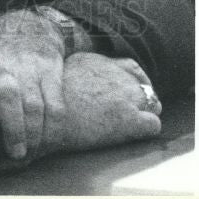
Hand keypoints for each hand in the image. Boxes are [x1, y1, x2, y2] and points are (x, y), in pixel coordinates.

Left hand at [0, 9, 66, 159]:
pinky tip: (48, 138)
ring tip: (31, 151)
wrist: (25, 24)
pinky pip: (56, 103)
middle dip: (15, 132)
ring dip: (36, 135)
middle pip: (8, 97)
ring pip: (35, 105)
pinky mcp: (49, 66)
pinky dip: (55, 126)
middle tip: (17, 156)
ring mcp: (25, 62)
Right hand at [47, 53, 161, 153]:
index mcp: (98, 62)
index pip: (130, 67)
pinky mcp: (129, 118)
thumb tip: (79, 84)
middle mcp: (115, 75)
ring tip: (131, 128)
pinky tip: (133, 135)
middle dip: (140, 101)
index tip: (129, 95)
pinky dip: (147, 130)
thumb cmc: (46, 102)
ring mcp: (125, 95)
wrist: (46, 118)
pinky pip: (153, 124)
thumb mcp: (59, 74)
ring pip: (153, 103)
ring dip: (145, 115)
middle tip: (129, 116)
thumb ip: (77, 75)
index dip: (134, 82)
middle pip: (144, 87)